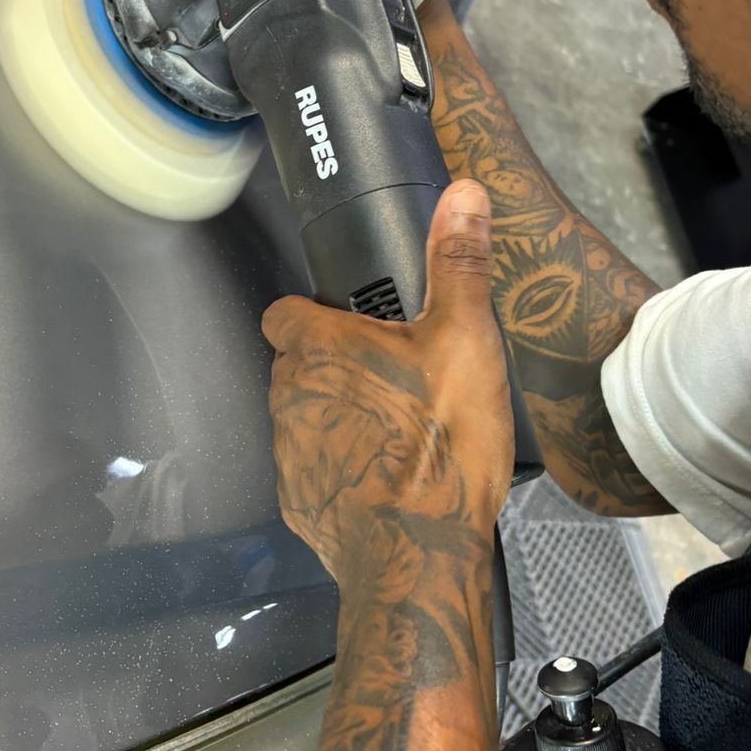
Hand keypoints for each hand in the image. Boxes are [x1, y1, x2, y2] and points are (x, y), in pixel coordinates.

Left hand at [261, 180, 511, 600]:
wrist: (418, 555)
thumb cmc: (438, 445)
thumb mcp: (465, 339)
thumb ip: (459, 263)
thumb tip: (463, 195)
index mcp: (320, 348)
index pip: (285, 312)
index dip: (314, 313)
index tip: (351, 321)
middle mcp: (290, 396)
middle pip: (298, 366)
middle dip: (336, 368)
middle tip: (395, 379)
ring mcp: (289, 454)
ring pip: (305, 419)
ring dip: (339, 418)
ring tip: (398, 431)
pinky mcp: (300, 503)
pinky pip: (316, 472)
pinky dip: (343, 470)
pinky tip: (389, 479)